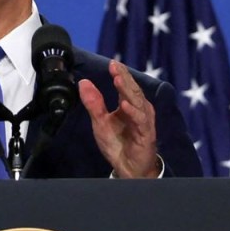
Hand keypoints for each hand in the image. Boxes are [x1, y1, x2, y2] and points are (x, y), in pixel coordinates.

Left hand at [78, 60, 159, 177]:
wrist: (127, 167)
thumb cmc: (118, 144)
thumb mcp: (100, 122)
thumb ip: (93, 103)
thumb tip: (83, 82)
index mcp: (129, 105)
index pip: (125, 86)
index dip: (120, 74)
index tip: (112, 63)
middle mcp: (139, 110)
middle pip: (132, 90)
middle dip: (124, 77)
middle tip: (115, 66)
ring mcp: (144, 122)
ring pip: (138, 102)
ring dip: (128, 91)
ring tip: (118, 79)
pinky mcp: (146, 134)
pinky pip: (140, 121)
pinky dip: (133, 112)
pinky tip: (125, 105)